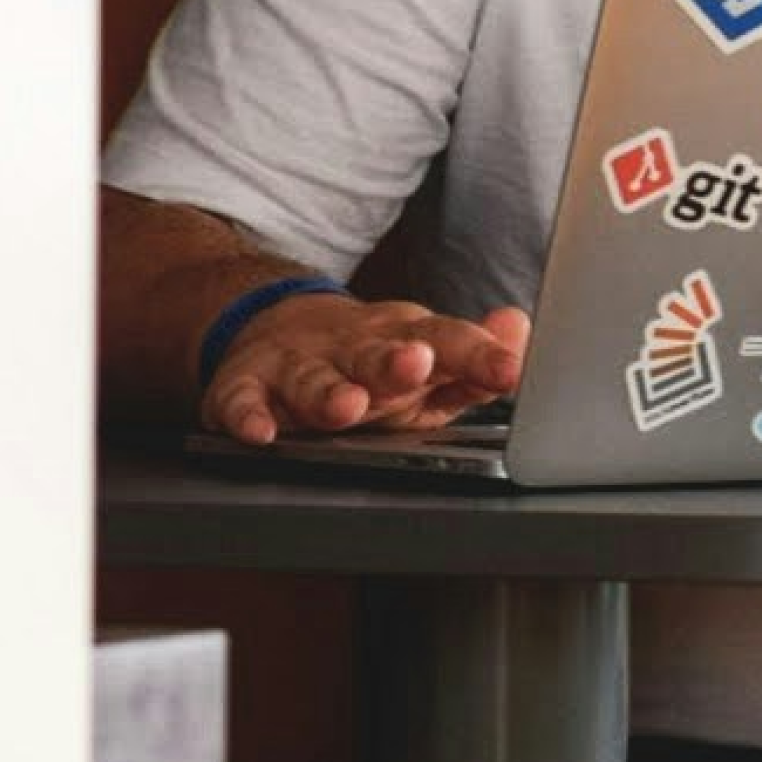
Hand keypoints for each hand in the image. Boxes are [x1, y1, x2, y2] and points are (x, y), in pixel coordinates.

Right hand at [199, 293, 529, 443]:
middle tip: (416, 365)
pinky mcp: (245, 384)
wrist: (279, 330)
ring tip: (346, 407)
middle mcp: (352, 346)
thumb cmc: (373, 362)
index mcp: (405, 338)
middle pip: (376, 352)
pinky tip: (258, 432)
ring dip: (327, 393)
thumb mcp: (430, 361)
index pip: (448, 341)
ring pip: (312, 378)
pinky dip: (246, 415)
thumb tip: (520, 329)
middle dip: (395, 361)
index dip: (478, 355)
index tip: (507, 370)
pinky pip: (241, 400)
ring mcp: (297, 364)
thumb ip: (476, 359)